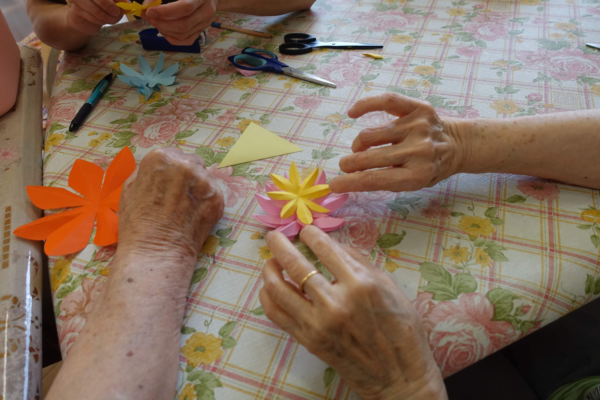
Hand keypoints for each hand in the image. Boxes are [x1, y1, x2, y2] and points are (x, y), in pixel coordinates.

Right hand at [65, 0, 122, 35]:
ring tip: (110, 19)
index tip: (124, 4)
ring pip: (95, 8)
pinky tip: (101, 21)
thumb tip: (127, 3)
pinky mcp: (75, 9)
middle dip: (109, 6)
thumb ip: (119, 3)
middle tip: (116, 13)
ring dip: (105, 16)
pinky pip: (90, 16)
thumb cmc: (100, 10)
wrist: (85, 21)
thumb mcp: (113, 5)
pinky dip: (99, 20)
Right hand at [118, 148, 223, 261]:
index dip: (170, 170)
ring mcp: (204, 180)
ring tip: (185, 208)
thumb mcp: (130, 188)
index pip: (173, 154)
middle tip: (179, 196)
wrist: (156, 252)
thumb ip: (147, 172)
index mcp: (161, 157)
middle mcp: (185, 164)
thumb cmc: (137, 223)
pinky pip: (214, 193)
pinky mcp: (218, 197)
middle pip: (192, 162)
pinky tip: (194, 216)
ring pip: (205, 177)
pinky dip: (207, 202)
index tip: (168, 182)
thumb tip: (160, 169)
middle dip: (187, 176)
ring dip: (198, 188)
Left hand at [143, 0, 216, 44]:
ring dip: (164, 30)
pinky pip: (185, 41)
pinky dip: (171, 38)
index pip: (185, 8)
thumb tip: (147, 4)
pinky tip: (162, 29)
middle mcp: (206, 12)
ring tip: (153, 21)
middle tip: (148, 17)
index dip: (166, 12)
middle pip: (183, 25)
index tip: (150, 11)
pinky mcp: (201, 31)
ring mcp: (205, 24)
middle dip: (162, 23)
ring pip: (183, 35)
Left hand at [260, 226, 446, 399]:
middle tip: (274, 235)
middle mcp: (335, 302)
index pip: (324, 248)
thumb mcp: (389, 287)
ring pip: (278, 288)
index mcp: (361, 284)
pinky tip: (271, 286)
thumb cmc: (401, 329)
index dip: (310, 234)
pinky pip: (276, 313)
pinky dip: (268, 296)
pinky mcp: (307, 339)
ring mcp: (318, 323)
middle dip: (280, 243)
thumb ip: (359, 263)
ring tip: (271, 261)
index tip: (305, 229)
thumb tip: (331, 245)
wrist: (398, 376)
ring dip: (270, 268)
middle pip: (295, 264)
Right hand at [329, 93, 465, 192]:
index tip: (334, 184)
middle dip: (349, 164)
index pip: (374, 180)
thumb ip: (385, 180)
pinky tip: (353, 113)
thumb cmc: (430, 168)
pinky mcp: (418, 108)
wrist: (458, 145)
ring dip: (359, 144)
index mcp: (417, 175)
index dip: (350, 182)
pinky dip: (365, 105)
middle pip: (369, 158)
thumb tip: (349, 177)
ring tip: (361, 149)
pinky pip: (386, 101)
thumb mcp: (413, 183)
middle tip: (345, 165)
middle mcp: (418, 151)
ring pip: (371, 134)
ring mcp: (417, 127)